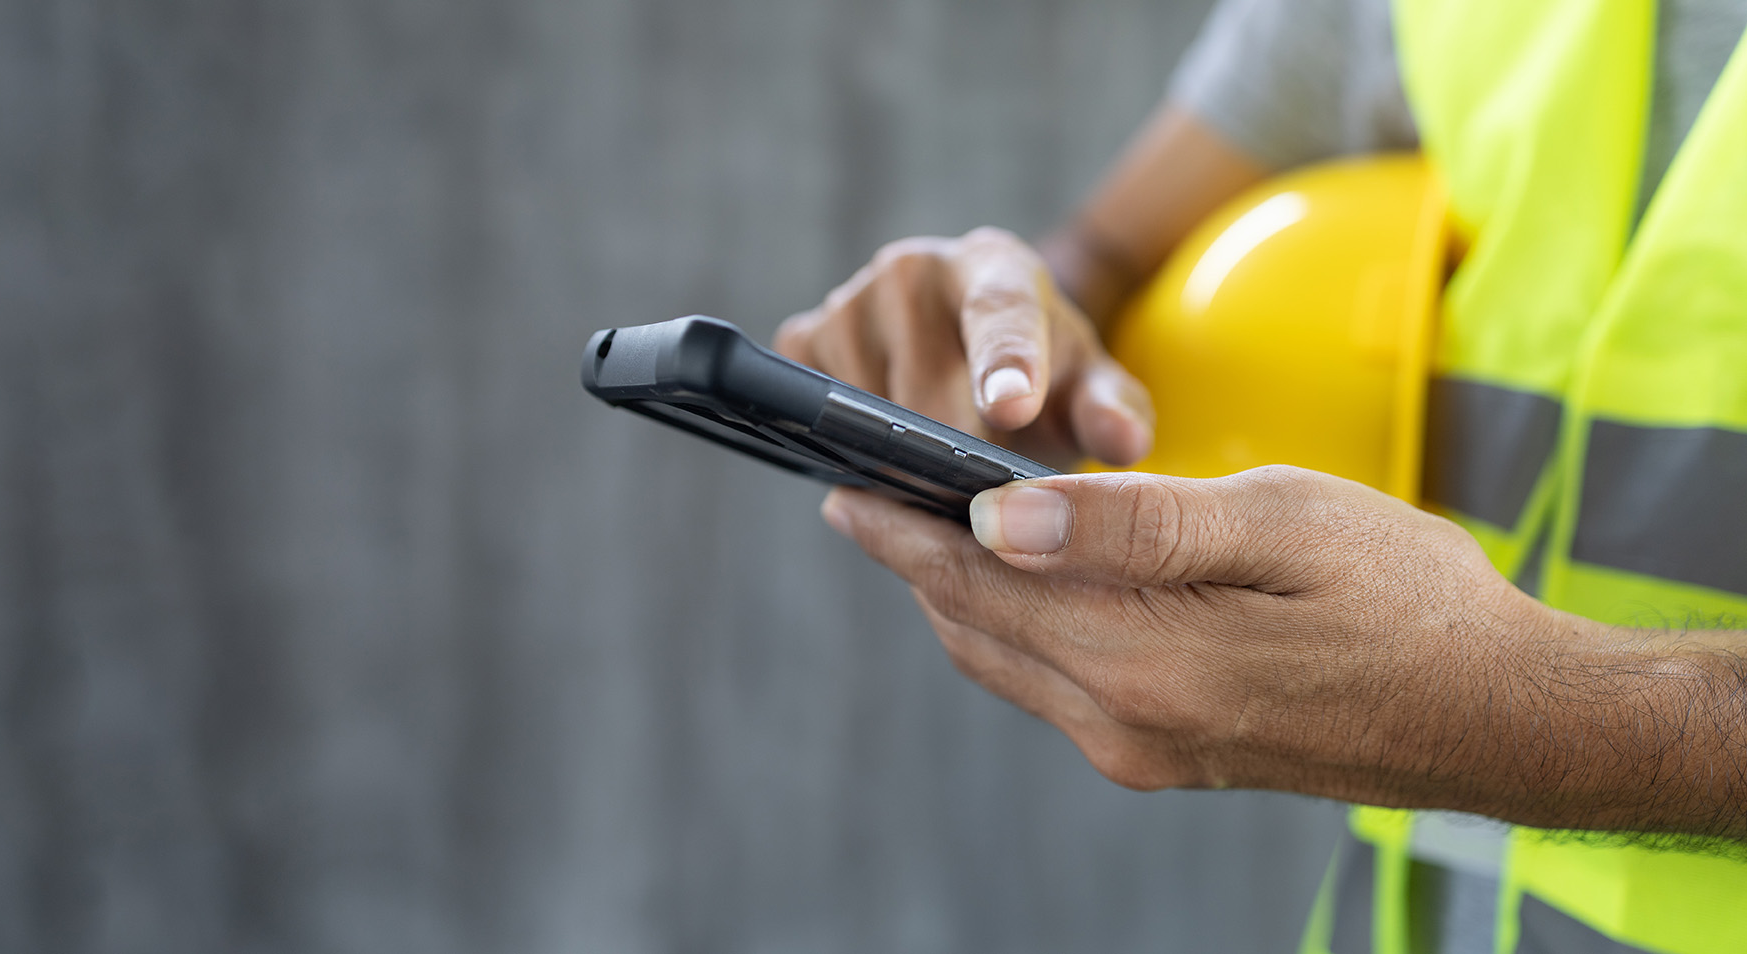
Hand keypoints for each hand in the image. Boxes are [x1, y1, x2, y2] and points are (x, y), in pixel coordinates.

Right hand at [774, 227, 1152, 465]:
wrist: (979, 361)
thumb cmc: (1044, 377)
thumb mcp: (1090, 393)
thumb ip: (1113, 413)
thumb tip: (1123, 442)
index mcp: (995, 265)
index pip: (1000, 314)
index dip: (1004, 365)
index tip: (1011, 411)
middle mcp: (914, 268)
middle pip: (927, 392)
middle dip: (955, 454)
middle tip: (986, 494)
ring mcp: (849, 300)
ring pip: (869, 416)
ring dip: (901, 457)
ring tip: (938, 465)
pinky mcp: (804, 338)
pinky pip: (819, 415)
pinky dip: (849, 445)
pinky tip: (886, 446)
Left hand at [816, 467, 1745, 833]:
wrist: (1504, 719)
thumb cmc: (1410, 599)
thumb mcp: (1275, 520)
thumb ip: (1129, 520)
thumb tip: (999, 513)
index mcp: (1141, 659)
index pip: (975, 582)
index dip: (901, 529)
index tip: (841, 483)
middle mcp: (1123, 722)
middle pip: (974, 628)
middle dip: (915, 559)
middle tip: (867, 495)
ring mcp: (1142, 750)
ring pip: (1007, 662)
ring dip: (961, 595)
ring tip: (927, 529)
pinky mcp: (1166, 756)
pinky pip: (1053, 687)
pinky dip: (1017, 629)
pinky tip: (1024, 583)